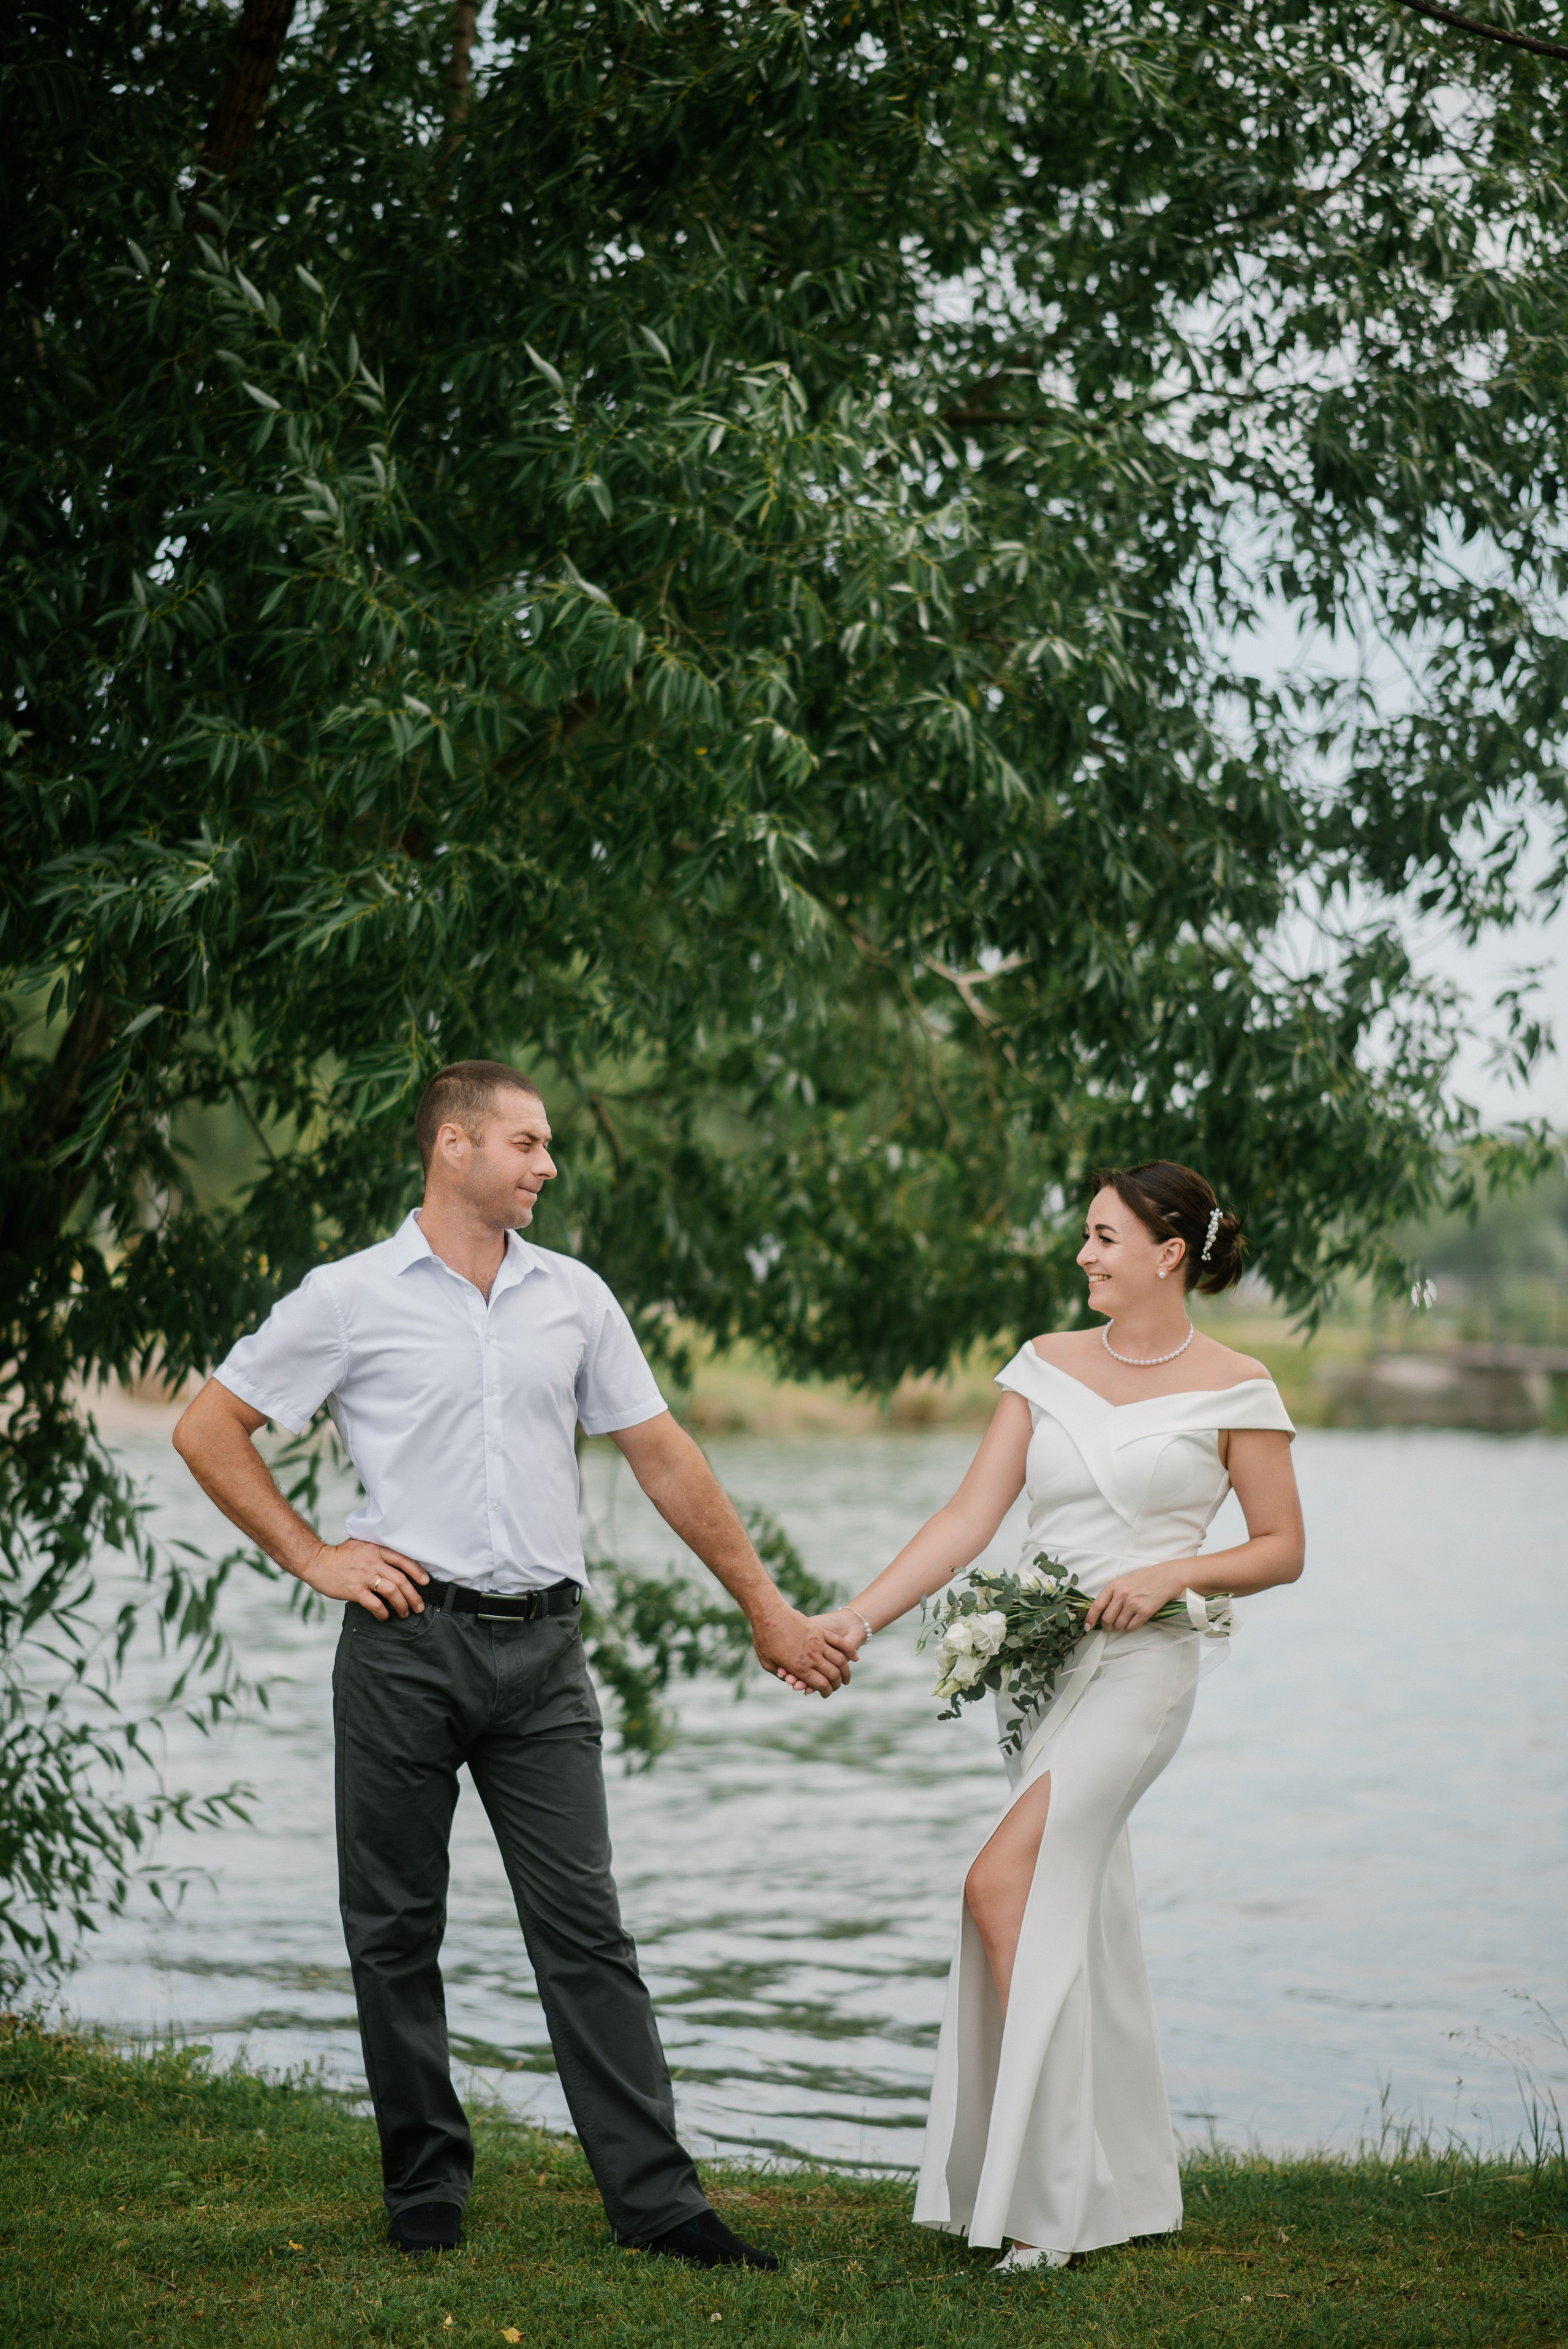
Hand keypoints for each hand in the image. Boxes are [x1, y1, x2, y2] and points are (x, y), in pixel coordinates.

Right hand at [303, 1538, 429, 1619]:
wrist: (317, 1562)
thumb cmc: (340, 1555)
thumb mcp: (362, 1545)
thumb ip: (378, 1552)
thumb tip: (396, 1564)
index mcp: (376, 1549)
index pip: (403, 1560)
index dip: (417, 1572)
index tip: (425, 1582)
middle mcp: (373, 1562)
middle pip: (401, 1579)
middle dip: (413, 1595)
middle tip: (419, 1606)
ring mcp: (364, 1576)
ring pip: (391, 1592)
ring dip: (401, 1605)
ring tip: (404, 1613)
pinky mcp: (354, 1590)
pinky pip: (374, 1604)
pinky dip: (382, 1613)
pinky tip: (384, 1617)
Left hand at [752, 1605, 857, 1696]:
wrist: (769, 1614)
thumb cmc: (764, 1639)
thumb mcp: (767, 1662)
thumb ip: (780, 1674)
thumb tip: (790, 1680)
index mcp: (799, 1667)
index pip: (820, 1684)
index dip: (826, 1692)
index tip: (826, 1694)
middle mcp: (811, 1657)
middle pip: (832, 1674)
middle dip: (836, 1684)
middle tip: (836, 1687)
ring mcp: (818, 1643)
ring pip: (839, 1660)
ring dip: (845, 1671)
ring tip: (846, 1677)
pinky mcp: (820, 1631)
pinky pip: (839, 1643)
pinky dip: (849, 1651)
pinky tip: (855, 1658)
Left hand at [1084, 1560, 1188, 1634]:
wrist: (1166, 1576)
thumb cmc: (1143, 1579)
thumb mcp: (1123, 1582)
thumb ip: (1111, 1595)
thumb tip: (1100, 1614)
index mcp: (1113, 1585)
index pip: (1096, 1606)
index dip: (1090, 1619)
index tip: (1086, 1627)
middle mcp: (1122, 1594)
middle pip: (1107, 1619)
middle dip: (1107, 1625)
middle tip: (1110, 1625)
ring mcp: (1133, 1603)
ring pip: (1119, 1625)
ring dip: (1120, 1626)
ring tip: (1126, 1618)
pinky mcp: (1145, 1611)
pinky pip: (1131, 1627)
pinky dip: (1131, 1627)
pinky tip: (1135, 1619)